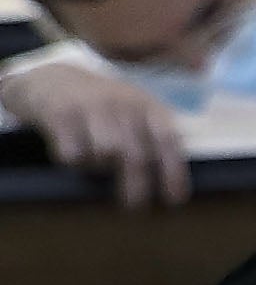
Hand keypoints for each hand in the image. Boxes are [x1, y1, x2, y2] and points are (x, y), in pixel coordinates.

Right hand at [2, 51, 189, 206]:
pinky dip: (74, 162)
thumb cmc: (103, 106)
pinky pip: (73, 153)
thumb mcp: (135, 111)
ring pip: (105, 154)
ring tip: (94, 166)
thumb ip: (153, 138)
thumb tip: (173, 187)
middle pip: (136, 155)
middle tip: (134, 207)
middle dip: (137, 186)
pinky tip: (71, 155)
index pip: (168, 140)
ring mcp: (91, 106)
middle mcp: (122, 103)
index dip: (173, 172)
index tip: (174, 200)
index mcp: (147, 105)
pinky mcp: (61, 113)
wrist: (53, 77)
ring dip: (100, 169)